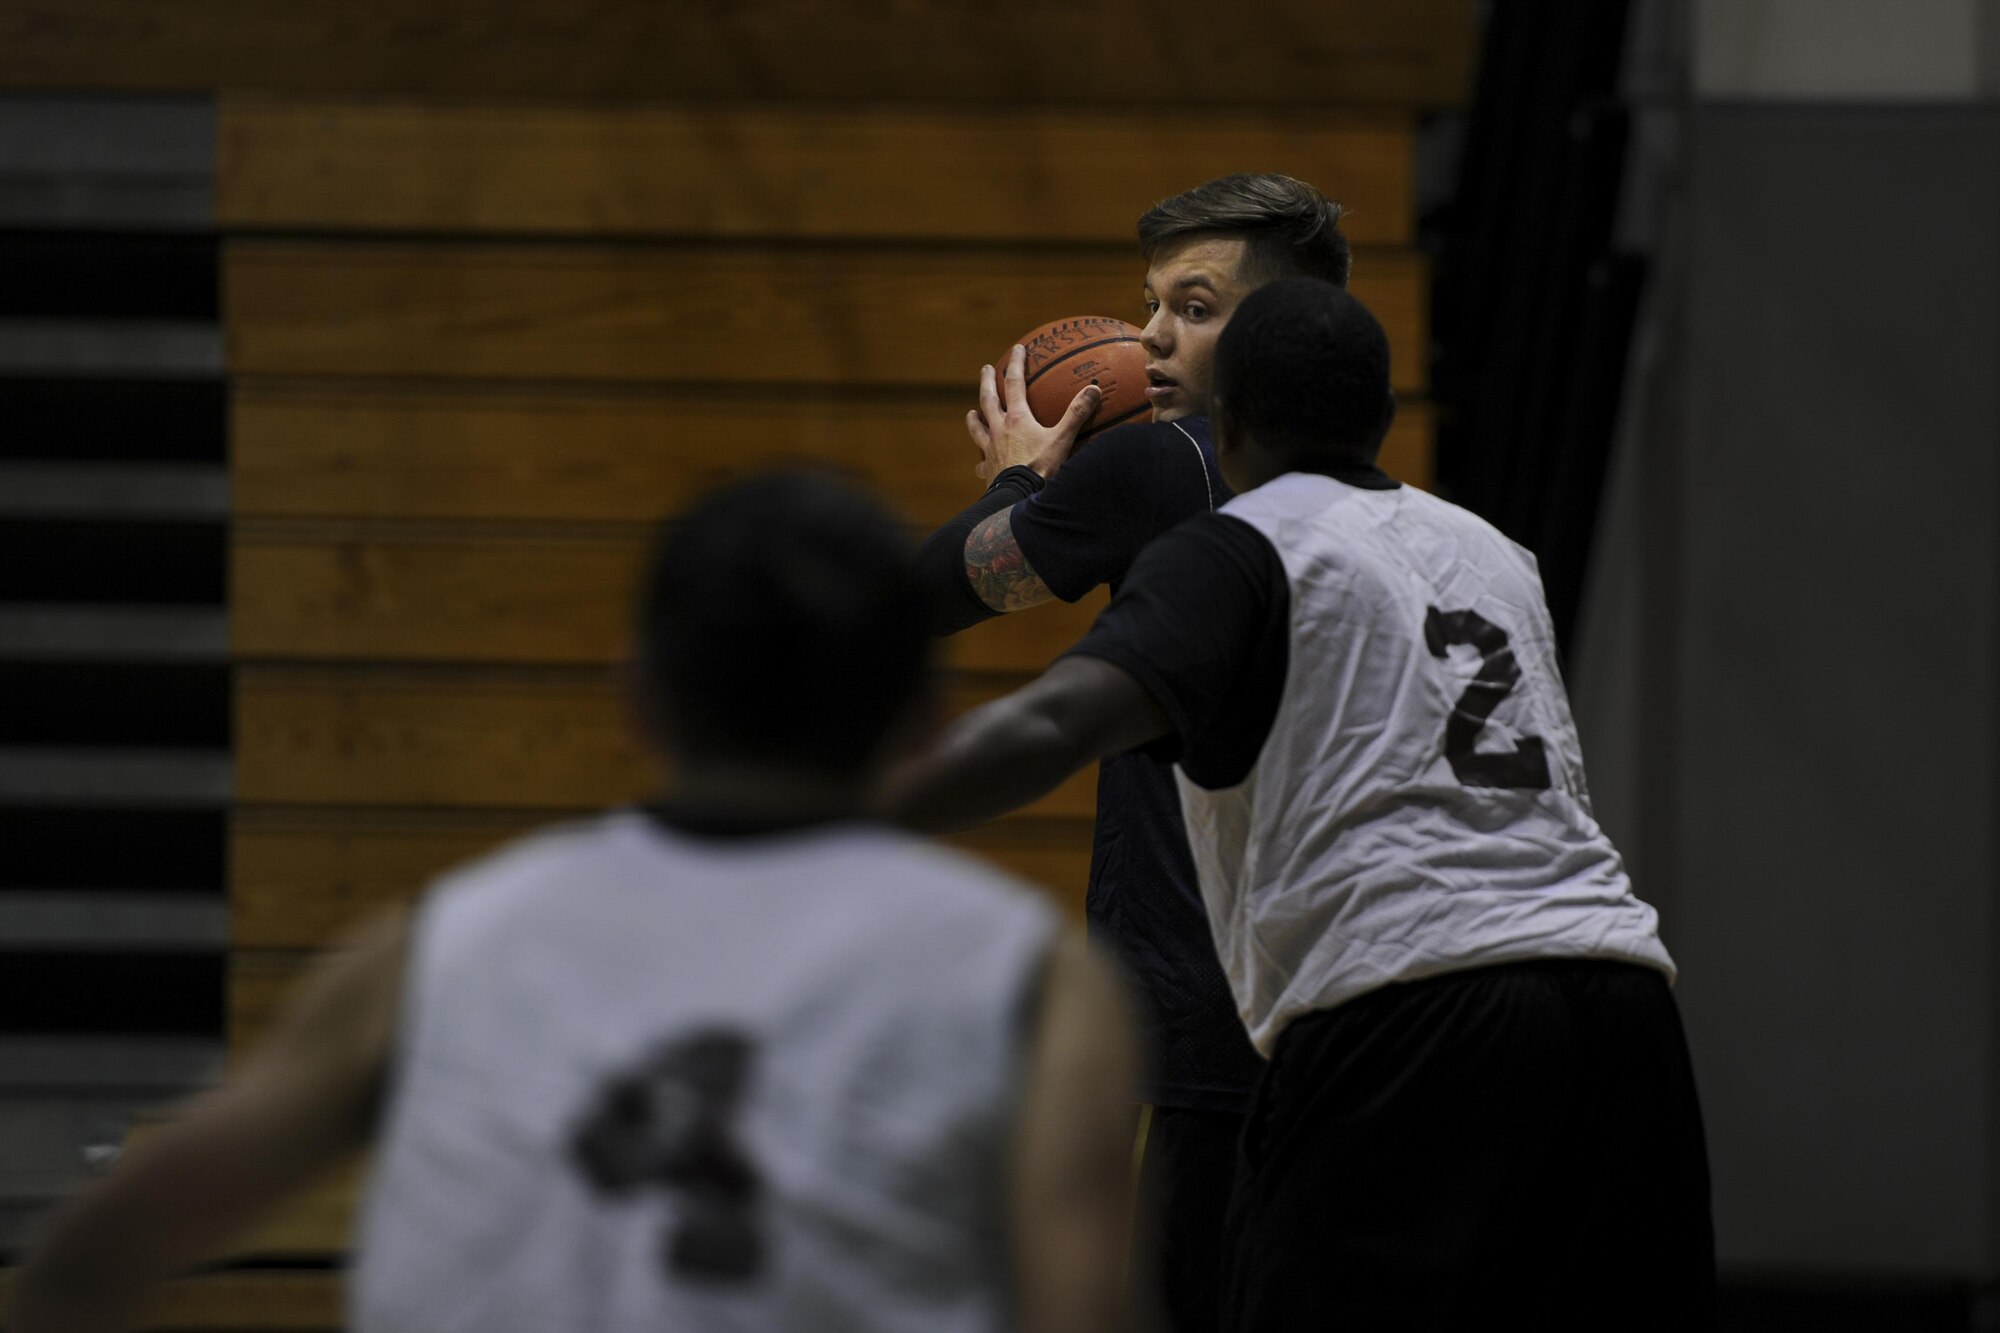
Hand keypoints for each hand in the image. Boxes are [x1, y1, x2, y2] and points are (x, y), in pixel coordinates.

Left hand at [967, 344, 1101, 482]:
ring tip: (971, 412)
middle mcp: (999, 429)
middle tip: (985, 369)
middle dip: (987, 382)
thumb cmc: (1041, 467)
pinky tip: (979, 465)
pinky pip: (982, 462)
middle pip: (988, 399)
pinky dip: (981, 461)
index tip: (1017, 349)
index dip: (1016, 364)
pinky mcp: (988, 469)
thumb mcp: (1062, 439)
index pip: (1014, 383)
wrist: (1019, 497)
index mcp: (1017, 418)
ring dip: (975, 418)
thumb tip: (1093, 389)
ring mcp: (990, 449)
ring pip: (978, 428)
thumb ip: (1077, 414)